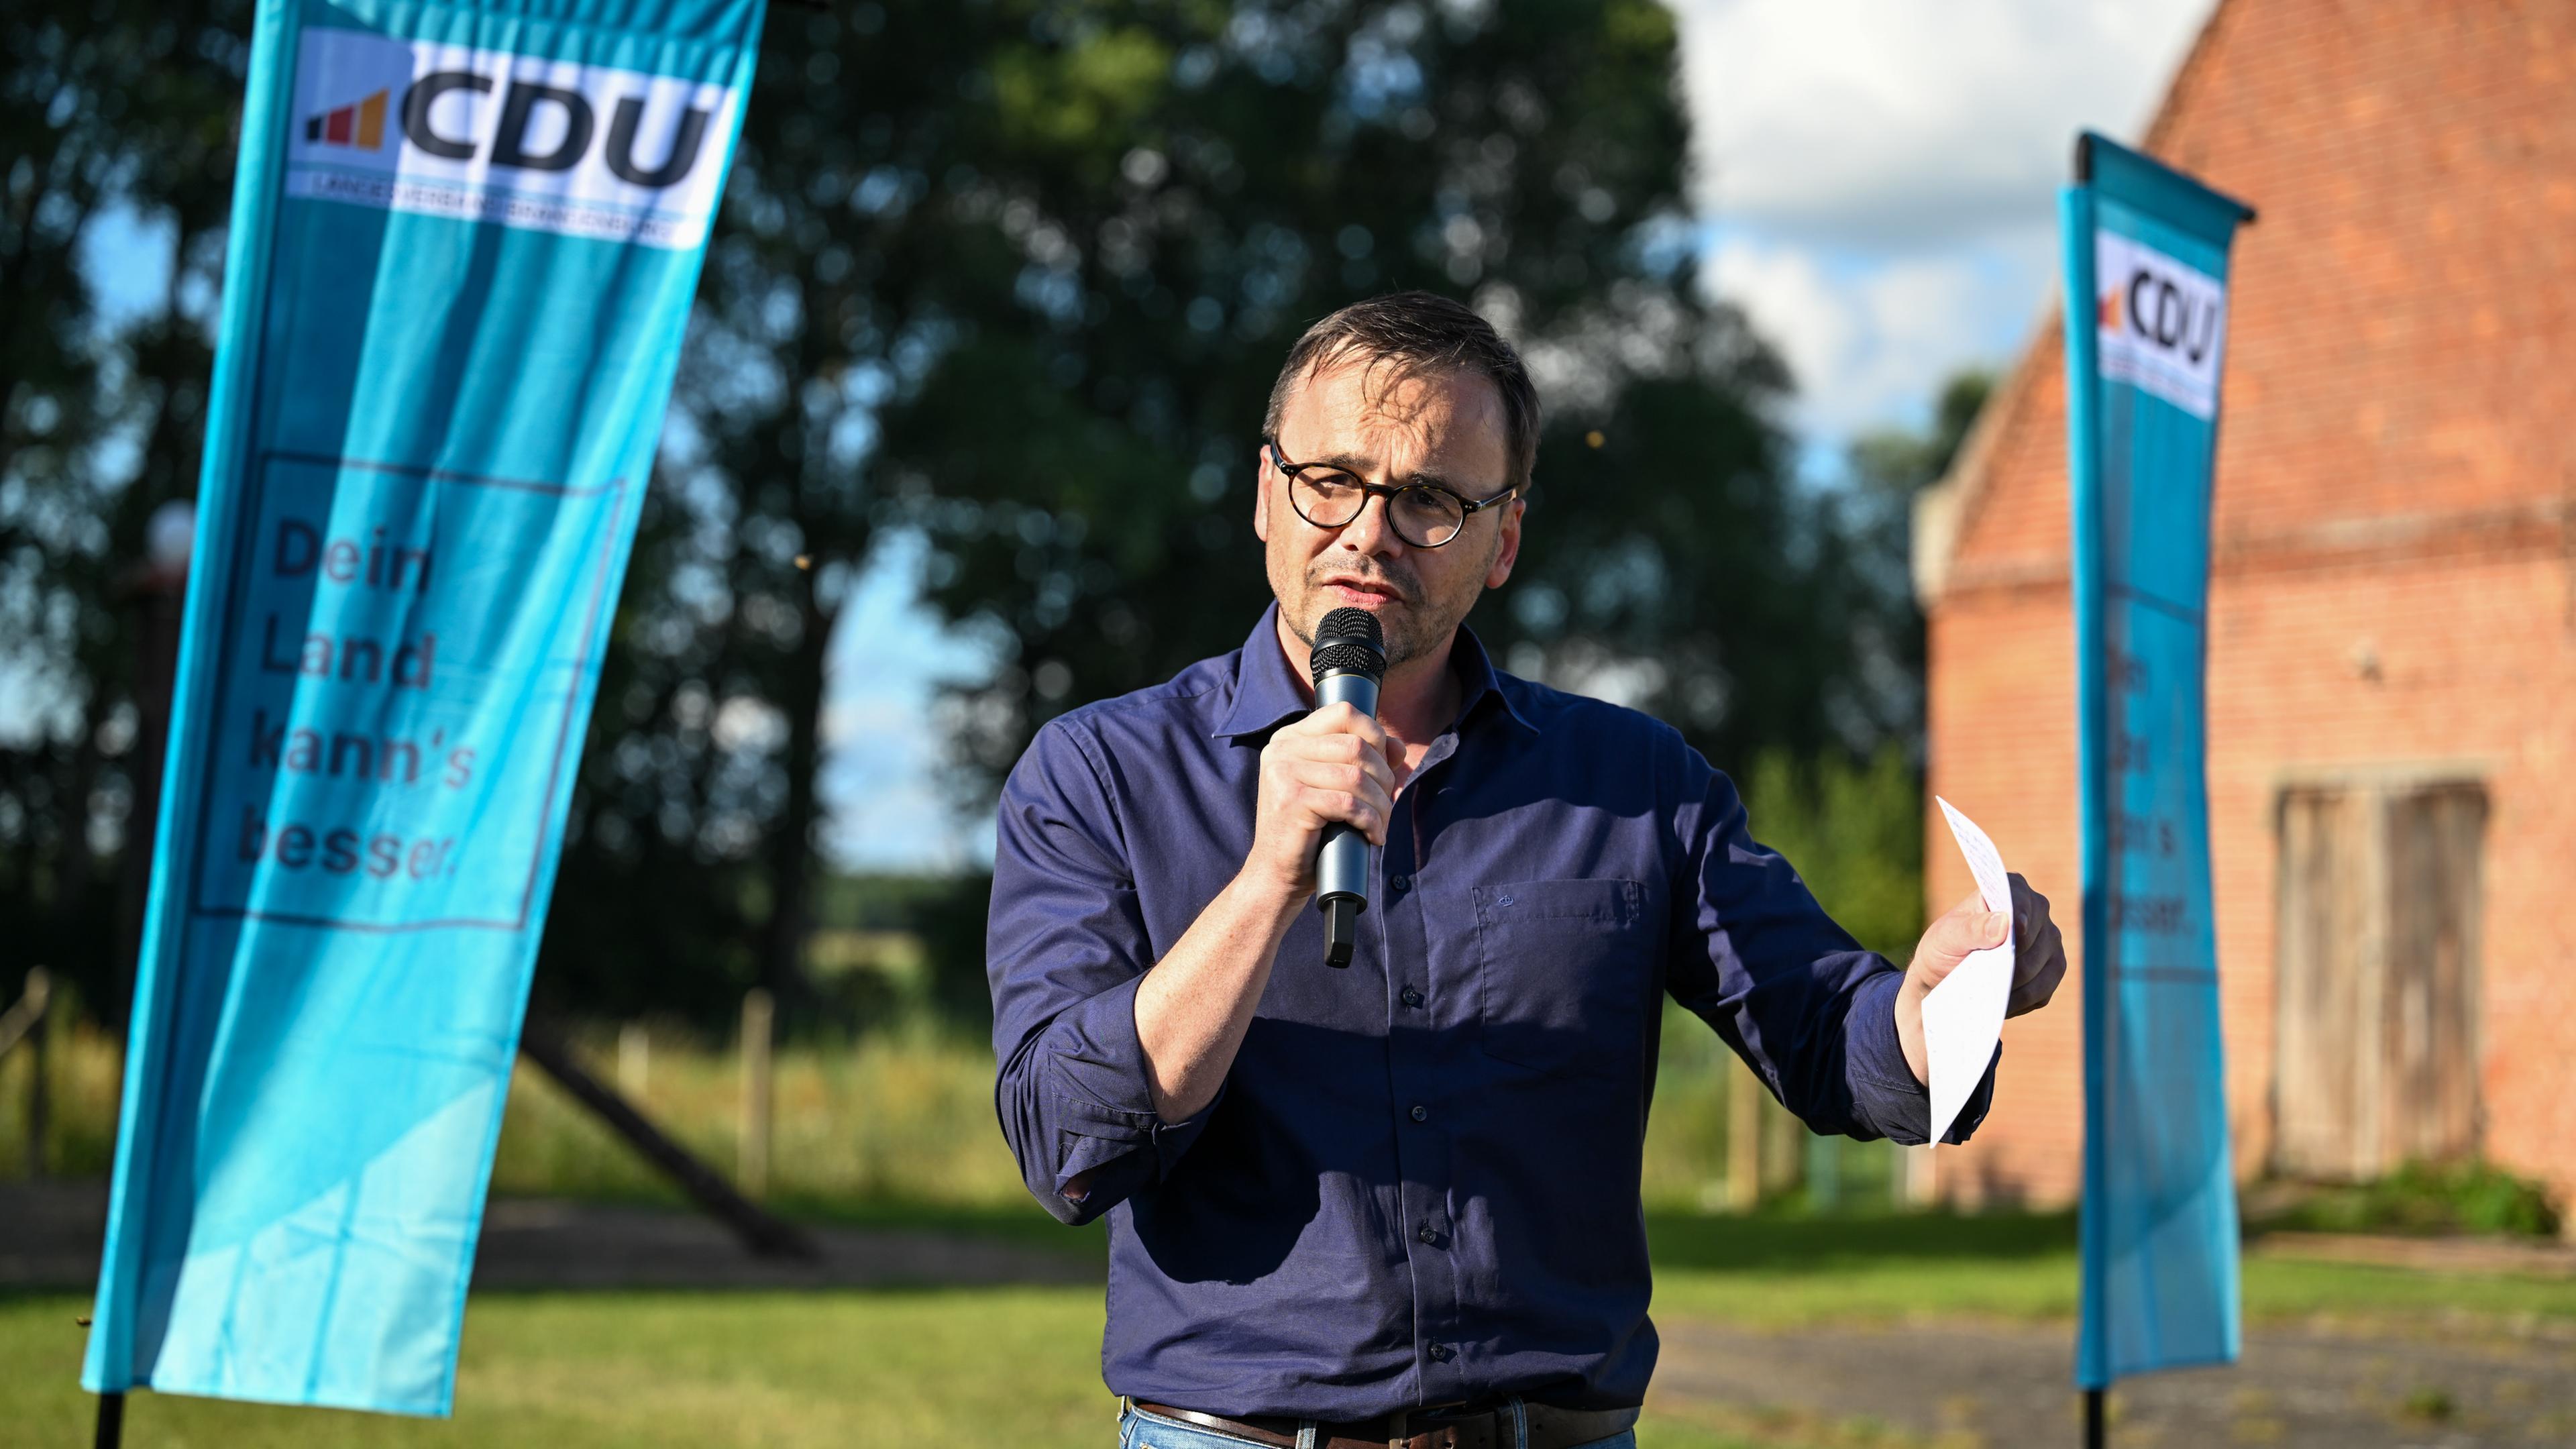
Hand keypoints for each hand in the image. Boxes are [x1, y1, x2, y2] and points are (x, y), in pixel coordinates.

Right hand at [1240, 701, 1399, 900]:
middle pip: (1356, 746)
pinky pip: (1349, 803)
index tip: (1383, 767)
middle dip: (1383, 777)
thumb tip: (1398, 746)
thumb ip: (1363, 761)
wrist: (1277, 873)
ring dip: (1380, 804)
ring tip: (1380, 824)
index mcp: (1290, 738)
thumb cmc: (1310, 830)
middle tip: (1385, 805)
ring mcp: (1284, 773)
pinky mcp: (1293, 801)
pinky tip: (1372, 836)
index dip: (1375, 735)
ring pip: (1357, 776)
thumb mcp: (1335, 787)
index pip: (1343, 712)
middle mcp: (1282, 749)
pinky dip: (1370, 821)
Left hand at [1892, 872, 2067, 1087]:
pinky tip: (2001, 1004)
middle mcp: (2037, 913)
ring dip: (2016, 985)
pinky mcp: (2051, 971)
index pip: (2021, 899)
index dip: (2021, 915)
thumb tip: (2004, 923)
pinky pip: (2044, 991)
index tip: (2015, 931)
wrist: (1944, 977)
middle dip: (2013, 961)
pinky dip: (2022, 1001)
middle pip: (2038, 939)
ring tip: (1989, 994)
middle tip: (1986, 976)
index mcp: (2011, 890)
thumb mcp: (1946, 937)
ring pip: (2045, 968)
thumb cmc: (1944, 948)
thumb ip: (1971, 928)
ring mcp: (2049, 942)